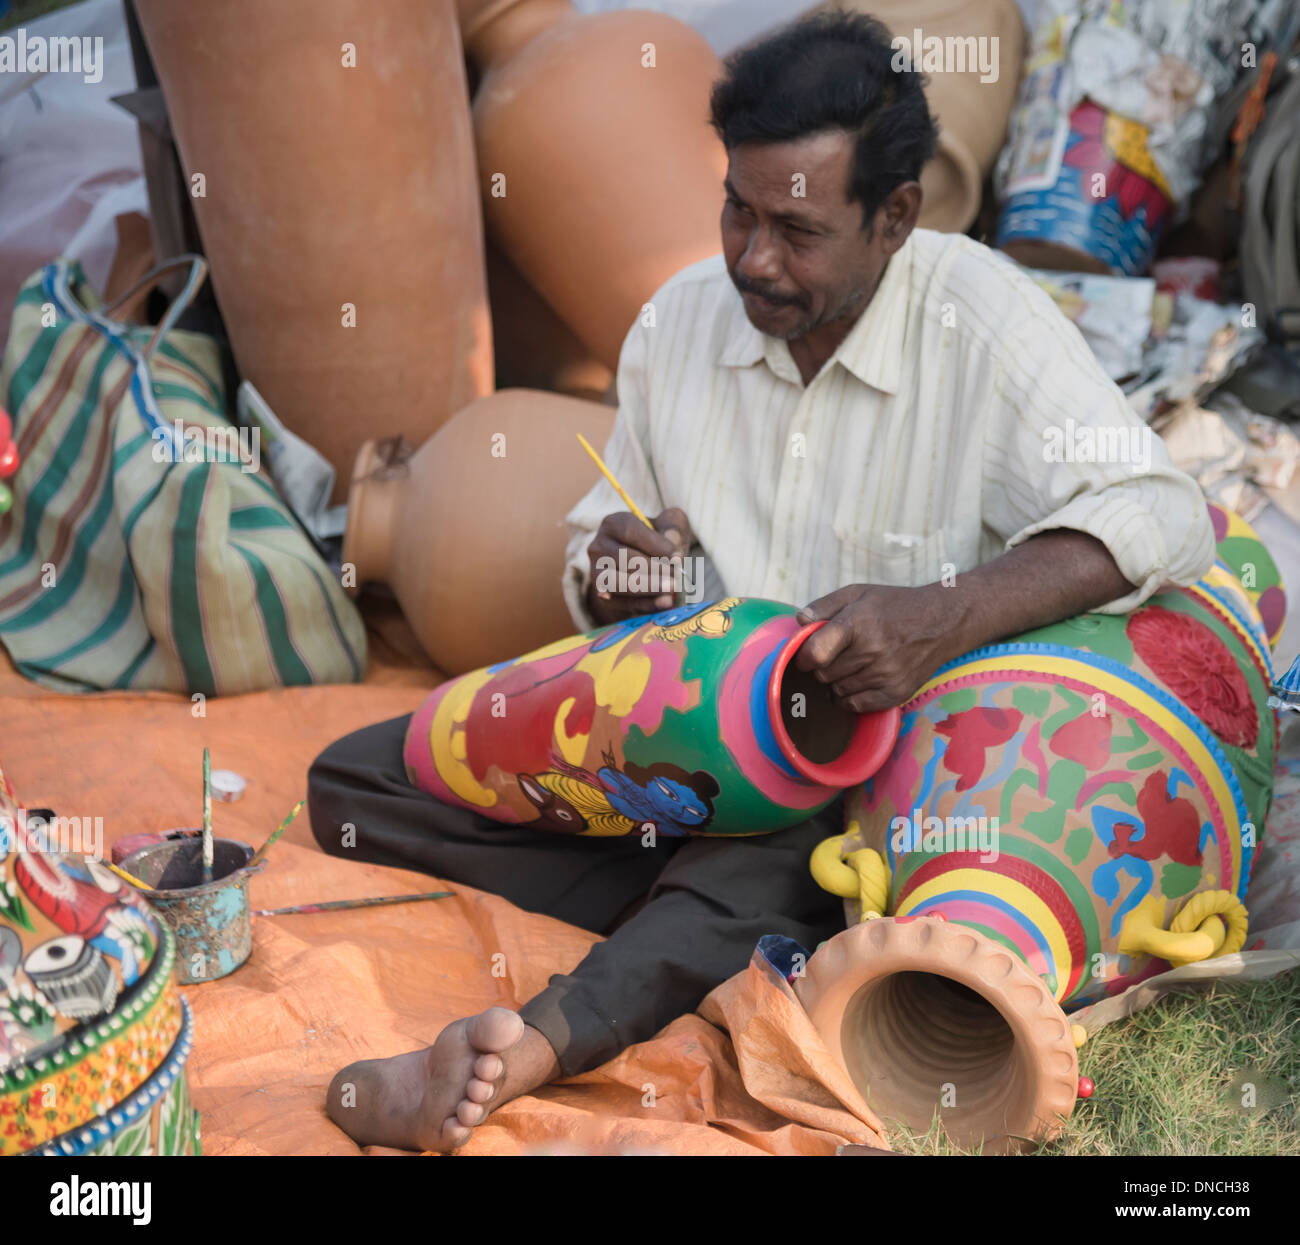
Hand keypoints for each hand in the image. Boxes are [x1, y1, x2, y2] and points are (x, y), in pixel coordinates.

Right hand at [586, 507, 693, 624]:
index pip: (631, 532)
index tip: (678, 557)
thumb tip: (675, 557)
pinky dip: (646, 604)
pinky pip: (623, 603)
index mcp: (614, 523)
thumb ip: (674, 531)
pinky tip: (665, 603)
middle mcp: (599, 546)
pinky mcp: (603, 596)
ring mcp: (596, 572)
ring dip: (648, 588)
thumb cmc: (659, 540)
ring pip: (619, 582)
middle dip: (654, 569)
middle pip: (624, 558)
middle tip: (677, 577)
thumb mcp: (669, 526)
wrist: (646, 565)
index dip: (656, 546)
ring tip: (672, 590)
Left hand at [794, 583, 966, 712]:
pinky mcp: (895, 693)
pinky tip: (859, 680)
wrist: (941, 623)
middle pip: (823, 674)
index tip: (807, 655)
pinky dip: (850, 697)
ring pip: (837, 690)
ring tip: (852, 664)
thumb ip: (823, 606)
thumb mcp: (858, 593)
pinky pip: (855, 705)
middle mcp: (872, 650)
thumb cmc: (893, 606)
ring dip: (837, 681)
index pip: (815, 652)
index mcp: (858, 623)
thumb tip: (799, 622)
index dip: (804, 656)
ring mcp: (886, 674)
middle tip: (835, 655)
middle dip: (822, 666)